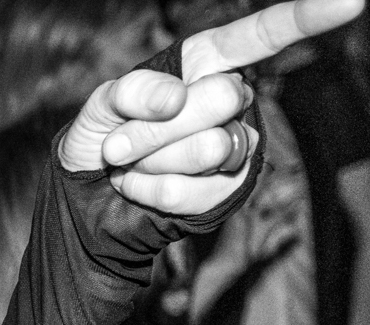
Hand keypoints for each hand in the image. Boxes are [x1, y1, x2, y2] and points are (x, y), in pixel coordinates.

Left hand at [58, 0, 362, 213]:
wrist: (90, 195)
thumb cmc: (106, 135)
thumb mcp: (103, 105)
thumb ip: (132, 92)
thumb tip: (175, 97)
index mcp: (208, 63)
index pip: (261, 35)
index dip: (305, 17)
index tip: (350, 1)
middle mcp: (232, 99)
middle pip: (222, 98)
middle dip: (152, 127)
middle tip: (120, 142)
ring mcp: (236, 145)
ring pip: (209, 148)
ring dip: (149, 161)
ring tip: (132, 164)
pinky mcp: (227, 190)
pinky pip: (189, 190)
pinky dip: (148, 191)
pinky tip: (139, 187)